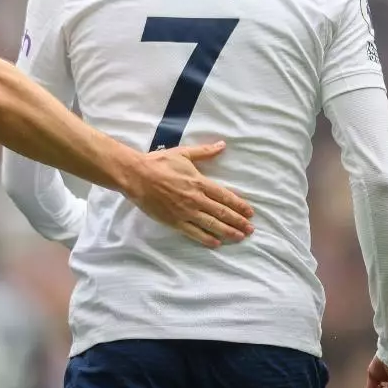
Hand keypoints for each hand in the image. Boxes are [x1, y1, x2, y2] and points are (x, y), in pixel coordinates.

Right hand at [121, 141, 253, 247]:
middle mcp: (196, 199)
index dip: (239, 205)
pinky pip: (193, 232)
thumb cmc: (159, 163)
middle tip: (250, 229)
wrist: (136, 175)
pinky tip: (216, 243)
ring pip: (211, 224)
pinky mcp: (174, 221)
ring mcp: (185, 212)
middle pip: (222, 212)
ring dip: (228, 231)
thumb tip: (222, 145)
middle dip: (238, 221)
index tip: (250, 212)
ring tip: (240, 237)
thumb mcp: (183, 153)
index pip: (225, 196)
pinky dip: (206, 238)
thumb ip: (204, 152)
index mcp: (199, 182)